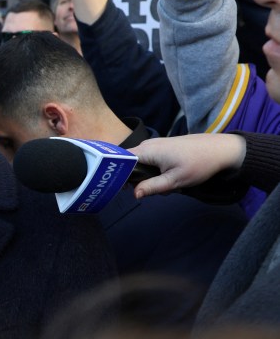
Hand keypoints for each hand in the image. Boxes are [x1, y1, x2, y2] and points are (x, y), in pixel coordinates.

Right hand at [128, 133, 246, 198]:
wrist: (220, 149)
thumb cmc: (199, 164)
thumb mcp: (175, 181)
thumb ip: (152, 187)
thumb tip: (134, 194)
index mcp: (147, 151)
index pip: (120, 161)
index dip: (117, 175)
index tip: (121, 189)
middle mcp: (147, 145)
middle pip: (130, 164)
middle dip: (138, 180)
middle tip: (153, 191)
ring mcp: (155, 144)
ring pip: (141, 164)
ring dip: (149, 177)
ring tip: (167, 186)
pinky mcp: (162, 147)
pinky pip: (150, 160)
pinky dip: (156, 171)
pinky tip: (170, 177)